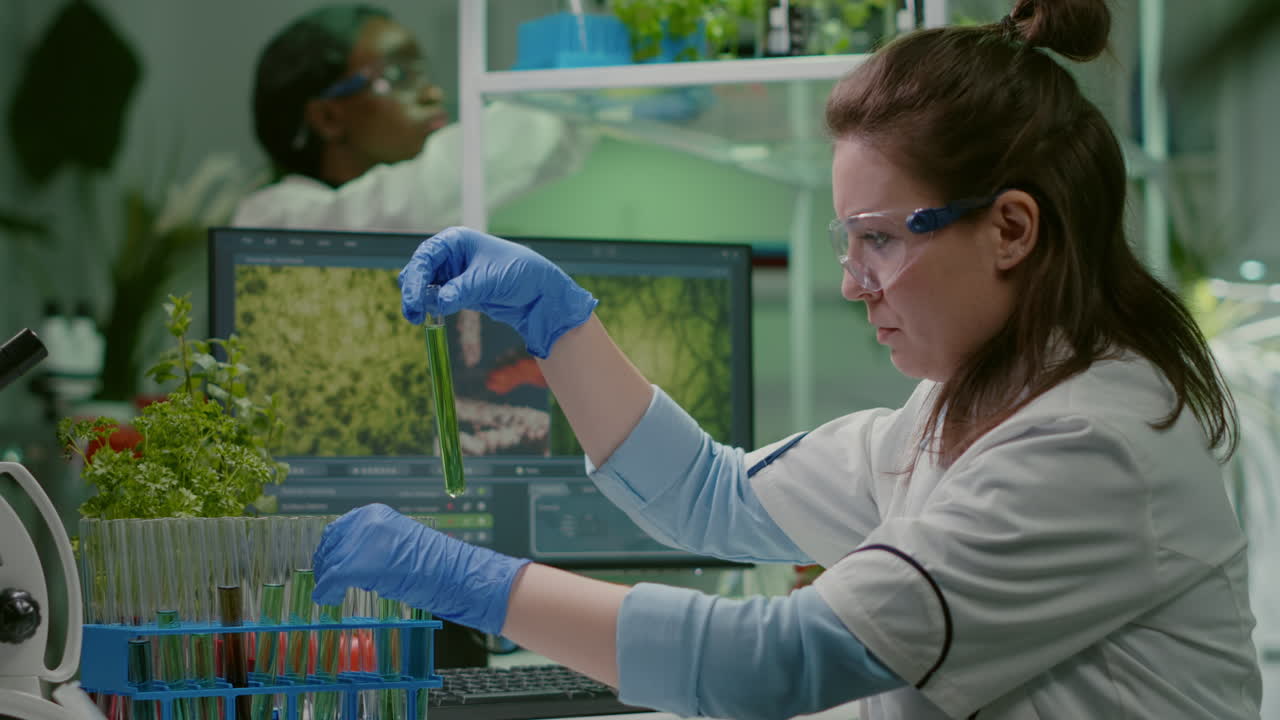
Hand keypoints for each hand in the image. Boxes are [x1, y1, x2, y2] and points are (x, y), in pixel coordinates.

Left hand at [312, 504, 530, 634]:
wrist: (452, 574)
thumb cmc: (431, 564)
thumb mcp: (396, 544)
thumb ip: (372, 544)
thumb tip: (348, 559)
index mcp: (375, 513)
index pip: (337, 529)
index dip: (329, 550)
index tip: (327, 565)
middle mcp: (365, 521)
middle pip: (329, 545)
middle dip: (325, 565)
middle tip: (326, 584)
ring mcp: (361, 541)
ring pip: (329, 562)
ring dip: (326, 580)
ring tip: (331, 594)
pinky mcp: (358, 564)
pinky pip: (331, 579)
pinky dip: (327, 592)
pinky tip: (331, 599)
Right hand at [398, 227, 597, 357]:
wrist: (539, 293)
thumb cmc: (519, 273)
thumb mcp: (489, 280)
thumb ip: (462, 290)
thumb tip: (439, 302)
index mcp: (456, 241)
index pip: (426, 256)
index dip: (416, 277)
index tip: (415, 299)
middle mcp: (451, 255)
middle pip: (419, 270)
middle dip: (413, 290)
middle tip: (413, 312)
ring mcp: (453, 273)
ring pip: (424, 286)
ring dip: (419, 300)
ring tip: (418, 317)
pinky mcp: (457, 291)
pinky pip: (436, 298)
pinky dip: (431, 306)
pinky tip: (431, 316)